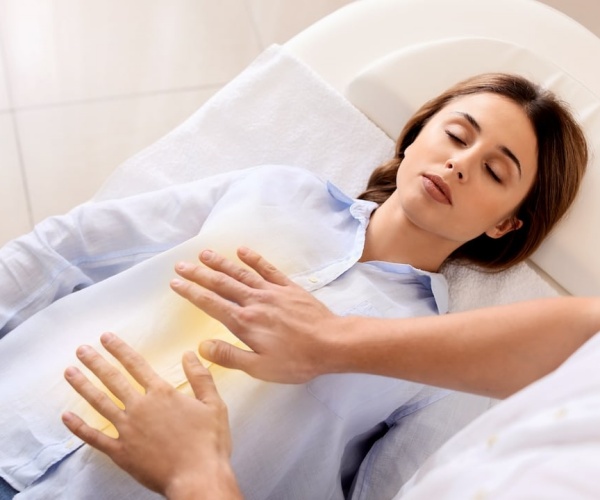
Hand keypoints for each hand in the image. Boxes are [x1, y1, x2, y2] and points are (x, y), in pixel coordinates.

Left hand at [62, 333, 240, 499]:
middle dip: (96, 362)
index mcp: (162, 393)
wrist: (198, 478)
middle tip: (81, 349)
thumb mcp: (214, 404)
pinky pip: (95, 438)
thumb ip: (200, 377)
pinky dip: (79, 427)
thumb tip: (190, 354)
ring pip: (100, 403)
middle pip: (113, 379)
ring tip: (69, 372)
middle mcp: (140, 407)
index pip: (136, 365)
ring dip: (83, 386)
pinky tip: (66, 417)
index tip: (106, 337)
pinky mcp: (121, 452)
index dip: (120, 349)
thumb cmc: (209, 442)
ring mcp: (128, 430)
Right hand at [170, 247, 341, 382]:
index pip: (211, 303)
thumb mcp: (260, 368)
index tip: (175, 283)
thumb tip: (201, 346)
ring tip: (204, 253)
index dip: (191, 292)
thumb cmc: (296, 360)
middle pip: (221, 284)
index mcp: (244, 322)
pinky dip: (254, 259)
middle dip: (199, 274)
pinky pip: (268, 269)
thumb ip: (230, 356)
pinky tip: (242, 250)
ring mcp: (272, 291)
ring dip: (221, 263)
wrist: (332, 343)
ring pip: (241, 273)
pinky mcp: (289, 287)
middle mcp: (254, 301)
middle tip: (180, 265)